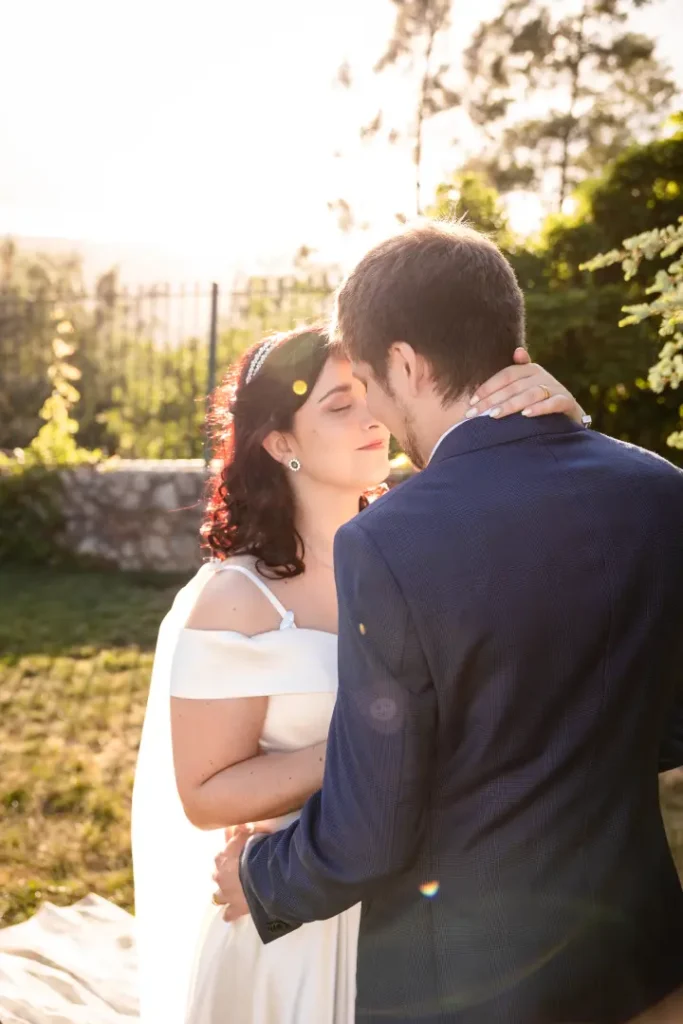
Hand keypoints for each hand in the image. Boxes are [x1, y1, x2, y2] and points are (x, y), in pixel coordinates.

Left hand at [212, 825, 268, 922]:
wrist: (262, 875)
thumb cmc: (256, 852)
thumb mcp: (249, 836)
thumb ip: (243, 832)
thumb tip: (241, 825)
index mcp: (223, 858)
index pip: (221, 854)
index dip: (227, 852)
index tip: (232, 851)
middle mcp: (220, 876)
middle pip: (216, 875)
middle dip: (222, 874)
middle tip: (231, 872)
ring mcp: (226, 894)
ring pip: (217, 896)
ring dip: (222, 894)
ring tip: (227, 893)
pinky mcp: (235, 908)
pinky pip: (229, 914)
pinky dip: (229, 914)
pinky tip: (230, 915)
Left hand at [467, 348, 586, 424]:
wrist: (571, 414)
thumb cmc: (541, 400)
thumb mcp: (528, 386)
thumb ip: (516, 374)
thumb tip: (517, 349)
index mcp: (530, 369)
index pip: (506, 375)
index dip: (488, 387)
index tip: (472, 401)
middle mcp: (543, 375)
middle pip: (514, 386)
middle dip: (492, 400)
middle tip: (475, 413)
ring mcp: (556, 388)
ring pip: (531, 394)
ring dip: (511, 404)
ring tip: (493, 415)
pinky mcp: (567, 402)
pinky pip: (553, 403)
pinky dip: (539, 408)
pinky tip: (525, 415)